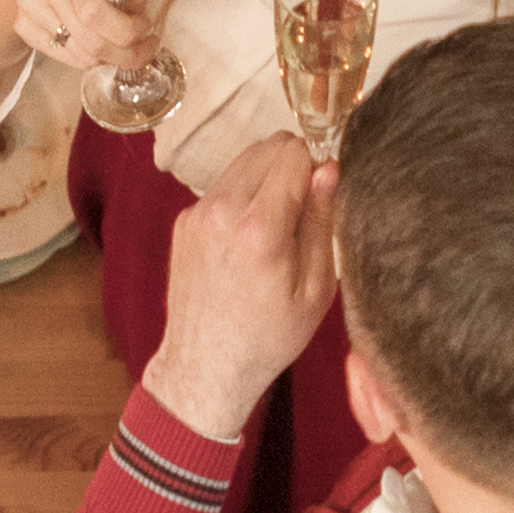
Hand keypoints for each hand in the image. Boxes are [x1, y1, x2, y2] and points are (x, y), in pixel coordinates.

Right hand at [1, 0, 168, 84]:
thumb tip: (139, 12)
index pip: (95, 11)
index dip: (127, 29)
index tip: (147, 29)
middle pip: (88, 39)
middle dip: (125, 52)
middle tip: (145, 49)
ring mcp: (27, 5)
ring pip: (78, 52)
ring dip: (108, 57)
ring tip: (124, 47)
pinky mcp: (22, 25)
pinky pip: (62, 54)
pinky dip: (87, 58)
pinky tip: (100, 48)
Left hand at [147, 143, 339, 441]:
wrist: (206, 366)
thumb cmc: (268, 337)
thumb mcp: (315, 289)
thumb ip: (321, 222)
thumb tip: (329, 169)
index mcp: (259, 227)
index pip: (294, 153)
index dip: (317, 166)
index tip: (324, 193)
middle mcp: (222, 210)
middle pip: (268, 146)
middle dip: (293, 165)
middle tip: (305, 207)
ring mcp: (197, 213)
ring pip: (244, 161)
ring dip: (267, 177)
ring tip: (278, 224)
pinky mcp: (184, 221)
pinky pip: (223, 186)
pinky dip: (243, 197)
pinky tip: (250, 238)